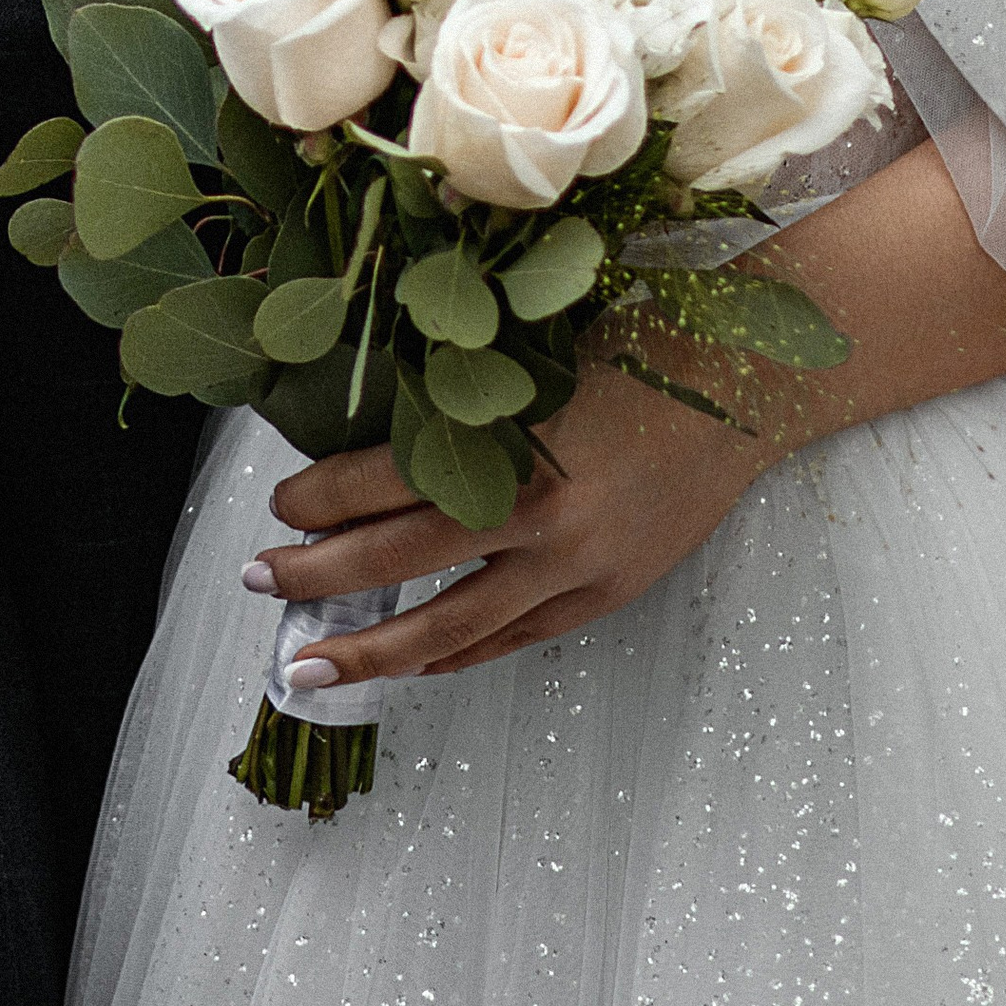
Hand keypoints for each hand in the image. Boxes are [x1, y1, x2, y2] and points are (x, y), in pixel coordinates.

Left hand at [251, 360, 767, 684]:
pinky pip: (514, 640)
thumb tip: (364, 419)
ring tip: (309, 664)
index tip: (278, 507)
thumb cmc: (638, 340)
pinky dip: (457, 653)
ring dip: (373, 649)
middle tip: (258, 579)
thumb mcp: (536, 352)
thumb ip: (459, 393)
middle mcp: (538, 518)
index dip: (321, 500)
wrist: (747, 383)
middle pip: (401, 560)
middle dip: (317, 576)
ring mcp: (575, 568)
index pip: (386, 483)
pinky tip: (414, 662)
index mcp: (512, 444)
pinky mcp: (606, 595)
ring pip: (452, 627)